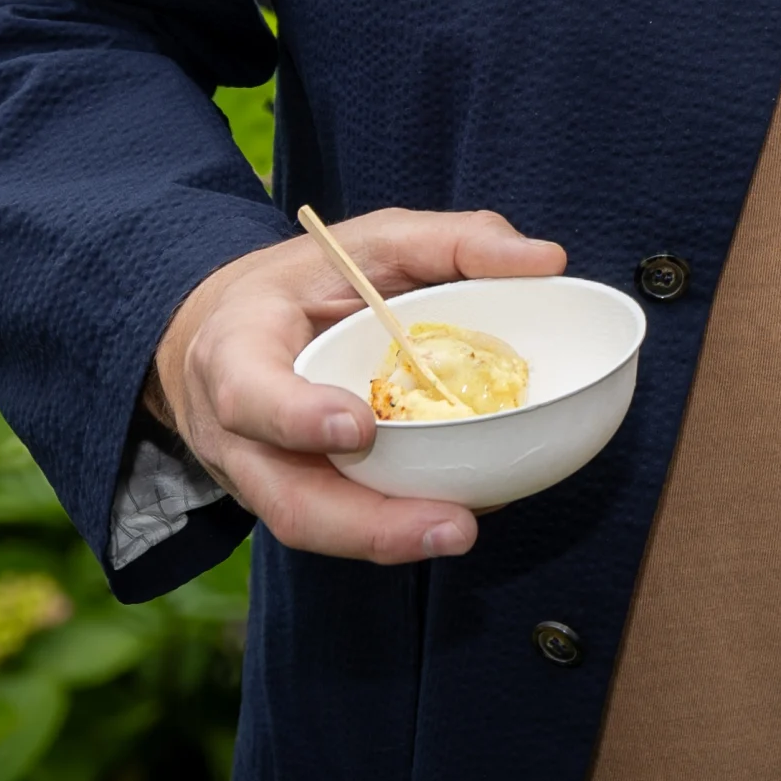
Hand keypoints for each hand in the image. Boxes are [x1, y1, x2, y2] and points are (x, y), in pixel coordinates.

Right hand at [148, 207, 562, 562]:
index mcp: (238, 349)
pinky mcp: (298, 497)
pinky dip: (398, 526)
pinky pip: (342, 524)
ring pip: (315, 528)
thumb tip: (547, 261)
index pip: (249, 393)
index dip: (295, 418)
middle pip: (288, 498)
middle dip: (366, 524)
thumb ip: (452, 242)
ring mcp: (262, 476)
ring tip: (461, 531)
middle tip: (452, 523)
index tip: (358, 428)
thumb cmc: (311, 281)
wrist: (233, 328)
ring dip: (390, 540)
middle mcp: (238, 431)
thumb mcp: (371, 240)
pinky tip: (458, 514)